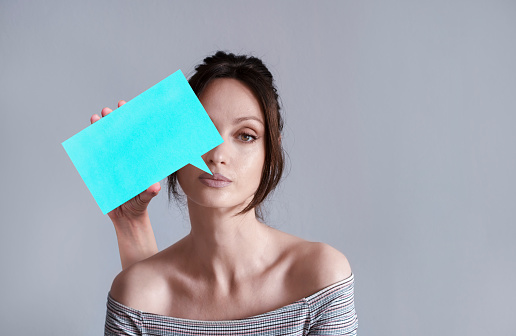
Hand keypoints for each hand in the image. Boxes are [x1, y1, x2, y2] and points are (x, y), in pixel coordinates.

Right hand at [91, 100, 160, 221]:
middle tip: (109, 110)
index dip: (132, 123)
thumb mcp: (145, 198)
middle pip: (120, 136)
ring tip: (97, 117)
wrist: (126, 217)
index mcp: (138, 160)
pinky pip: (95, 155)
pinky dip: (91, 146)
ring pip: (106, 143)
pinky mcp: (102, 170)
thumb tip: (154, 187)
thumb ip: (149, 193)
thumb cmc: (139, 204)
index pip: (135, 138)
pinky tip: (87, 136)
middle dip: (114, 121)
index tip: (128, 109)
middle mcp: (126, 158)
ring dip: (101, 130)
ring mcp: (113, 163)